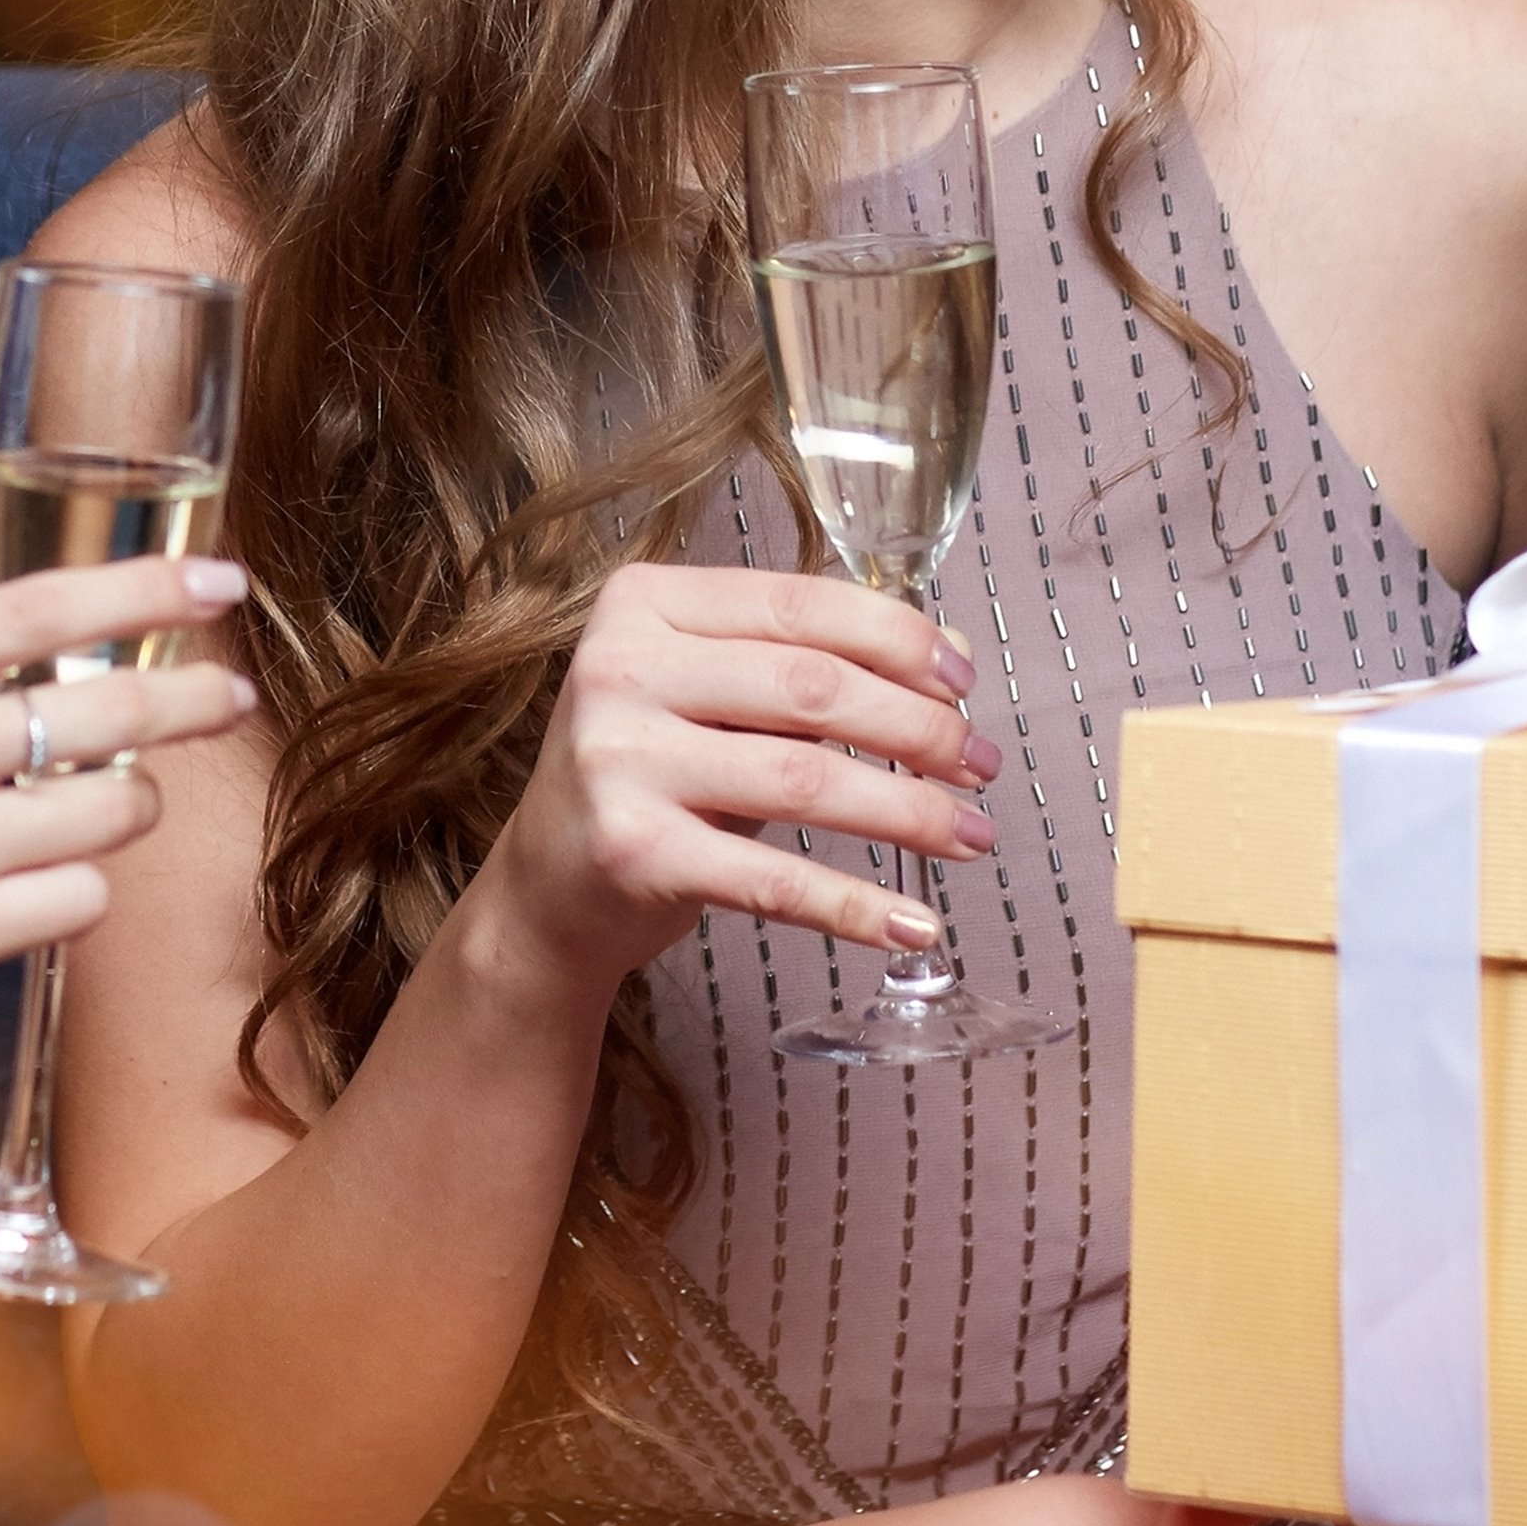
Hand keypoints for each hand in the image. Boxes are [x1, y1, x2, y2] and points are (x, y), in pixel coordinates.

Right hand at [0, 554, 261, 1088]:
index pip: (38, 609)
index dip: (144, 588)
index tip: (217, 578)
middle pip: (104, 713)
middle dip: (190, 702)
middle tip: (231, 698)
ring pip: (108, 813)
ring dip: (125, 812)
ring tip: (98, 815)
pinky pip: (76, 904)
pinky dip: (79, 894)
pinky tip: (45, 890)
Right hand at [458, 563, 995, 1010]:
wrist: (544, 893)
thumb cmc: (651, 775)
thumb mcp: (715, 697)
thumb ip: (811, 665)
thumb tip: (950, 652)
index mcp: (643, 603)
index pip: (800, 603)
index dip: (899, 638)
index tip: (965, 681)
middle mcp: (620, 668)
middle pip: (813, 686)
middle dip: (920, 726)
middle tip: (982, 764)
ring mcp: (619, 760)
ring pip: (806, 778)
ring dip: (909, 812)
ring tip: (972, 834)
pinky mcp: (633, 853)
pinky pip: (772, 879)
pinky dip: (854, 905)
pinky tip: (913, 922)